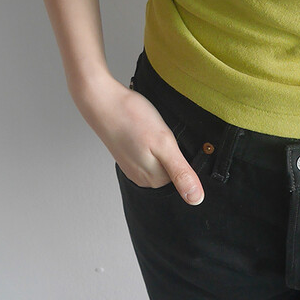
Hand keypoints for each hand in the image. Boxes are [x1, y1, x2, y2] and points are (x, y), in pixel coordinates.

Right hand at [75, 73, 204, 203]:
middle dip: (175, 153)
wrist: (103, 101)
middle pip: (173, 170)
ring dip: (164, 147)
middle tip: (163, 135)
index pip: (185, 177)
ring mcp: (134, 167)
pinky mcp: (129, 156)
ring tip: (152, 132)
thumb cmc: (131, 118)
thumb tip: (195, 199)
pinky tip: (146, 132)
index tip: (176, 144)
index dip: (186, 158)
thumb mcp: (165, 144)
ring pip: (161, 161)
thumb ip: (181, 173)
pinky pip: (150, 155)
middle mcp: (143, 178)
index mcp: (154, 180)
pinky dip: (153, 143)